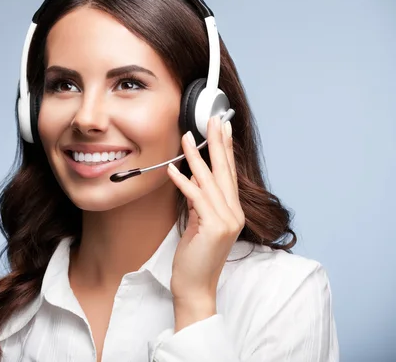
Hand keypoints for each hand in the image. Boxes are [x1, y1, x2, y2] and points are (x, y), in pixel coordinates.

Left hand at [166, 115, 244, 330]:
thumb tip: (194, 178)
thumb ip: (200, 201)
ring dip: (196, 157)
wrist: (195, 287)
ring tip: (187, 137)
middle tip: (212, 120)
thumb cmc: (195, 257)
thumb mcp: (198, 223)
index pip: (228, 174)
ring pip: (210, 181)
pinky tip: (172, 168)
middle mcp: (234, 213)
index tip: (222, 128)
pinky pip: (196, 198)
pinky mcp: (214, 227)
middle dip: (217, 143)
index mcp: (233, 211)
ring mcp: (227, 221)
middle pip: (224, 171)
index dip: (225, 149)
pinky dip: (183, 182)